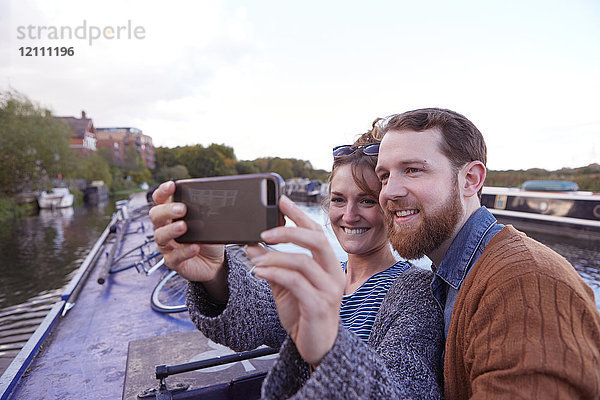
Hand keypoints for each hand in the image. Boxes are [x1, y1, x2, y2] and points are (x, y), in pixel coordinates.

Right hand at [149, 181, 227, 301]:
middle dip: (167, 210)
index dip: (163, 192)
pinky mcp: (173, 262)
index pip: (160, 200)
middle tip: (182, 209)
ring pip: (160, 236)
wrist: (215, 262)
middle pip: (156, 216)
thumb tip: (216, 200)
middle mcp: (165, 228)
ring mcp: (167, 246)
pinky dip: (184, 251)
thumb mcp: (210, 222)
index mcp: (171, 215)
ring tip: (184, 226)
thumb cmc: (208, 238)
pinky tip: (194, 247)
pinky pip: (173, 257)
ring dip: (171, 230)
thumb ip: (207, 211)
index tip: (172, 185)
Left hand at [246, 196, 344, 365]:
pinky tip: (259, 273)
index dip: (299, 215)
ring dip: (275, 258)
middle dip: (289, 232)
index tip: (281, 200)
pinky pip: (296, 283)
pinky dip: (275, 274)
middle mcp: (333, 274)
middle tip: (264, 231)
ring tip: (256, 260)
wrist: (316, 348)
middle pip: (316, 240)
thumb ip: (272, 265)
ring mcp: (329, 291)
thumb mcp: (285, 286)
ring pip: (303, 262)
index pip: (316, 232)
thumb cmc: (304, 314)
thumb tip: (252, 244)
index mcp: (328, 265)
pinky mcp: (319, 306)